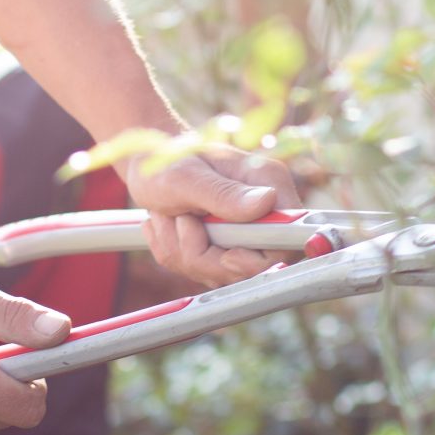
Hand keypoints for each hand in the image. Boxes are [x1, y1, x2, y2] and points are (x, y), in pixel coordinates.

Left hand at [125, 140, 304, 287]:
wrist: (146, 164)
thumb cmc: (165, 161)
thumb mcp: (187, 175)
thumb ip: (224, 193)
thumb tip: (266, 202)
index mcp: (267, 183)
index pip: (288, 239)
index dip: (260, 259)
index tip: (226, 254)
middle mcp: (263, 211)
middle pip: (253, 266)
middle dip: (208, 256)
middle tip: (181, 222)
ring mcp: (243, 233)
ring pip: (223, 273)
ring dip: (185, 253)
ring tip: (169, 217)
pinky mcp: (222, 249)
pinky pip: (202, 272)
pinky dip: (177, 255)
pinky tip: (168, 226)